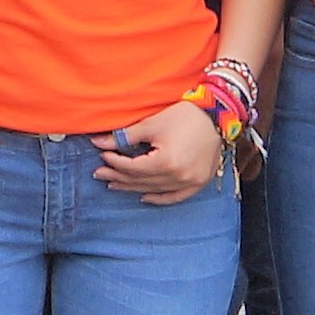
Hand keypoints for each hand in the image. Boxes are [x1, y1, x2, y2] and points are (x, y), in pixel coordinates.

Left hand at [97, 102, 226, 203]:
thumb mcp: (151, 124)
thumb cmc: (184, 116)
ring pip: (155, 190)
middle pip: (141, 181)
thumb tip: (97, 143)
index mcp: (166, 162)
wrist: (217, 116)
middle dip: (118, 176)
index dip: (115, 162)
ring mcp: (191, 182)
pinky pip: (176, 197)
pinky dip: (160, 198)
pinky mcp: (199, 182)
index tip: (102, 156)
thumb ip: (124, 137)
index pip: (132, 167)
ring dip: (134, 188)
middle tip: (99, 173)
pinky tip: (144, 197)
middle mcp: (179, 176)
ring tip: (115, 184)